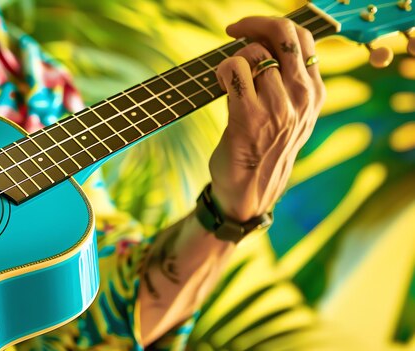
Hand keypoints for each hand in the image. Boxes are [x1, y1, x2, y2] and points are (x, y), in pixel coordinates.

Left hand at [210, 17, 325, 221]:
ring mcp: (278, 107)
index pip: (304, 39)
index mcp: (315, 93)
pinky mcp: (250, 117)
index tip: (250, 29)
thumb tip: (266, 41)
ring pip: (254, 54)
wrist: (252, 189)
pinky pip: (233, 70)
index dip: (273, 25)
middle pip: (283, 34)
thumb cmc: (266, 148)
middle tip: (234, 31)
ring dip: (233, 59)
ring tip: (228, 80)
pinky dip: (221, 71)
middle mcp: (302, 97)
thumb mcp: (292, 115)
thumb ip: (289, 82)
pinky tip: (220, 85)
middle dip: (254, 24)